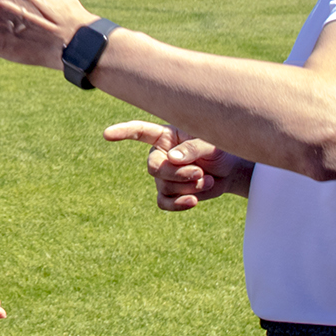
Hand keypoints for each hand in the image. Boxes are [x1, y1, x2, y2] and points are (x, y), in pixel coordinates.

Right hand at [104, 120, 253, 210]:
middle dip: (177, 174)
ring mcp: (162, 176)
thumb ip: (192, 148)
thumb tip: (171, 158)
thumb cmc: (219, 150)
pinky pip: (164, 202)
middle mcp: (159, 155)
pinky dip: (179, 204)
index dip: (123, 132)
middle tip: (199, 173)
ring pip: (164, 185)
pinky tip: (193, 201)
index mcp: (165, 136)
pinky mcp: (169, 193)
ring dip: (188, 186)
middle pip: (154, 167)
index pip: (139, 132)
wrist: (228, 172)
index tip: (107, 134)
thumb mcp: (210, 145)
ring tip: (208, 180)